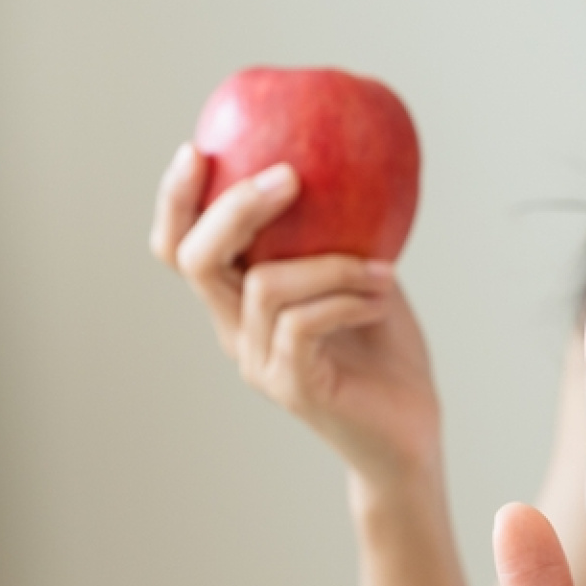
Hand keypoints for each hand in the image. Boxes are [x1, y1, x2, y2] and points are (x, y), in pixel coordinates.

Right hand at [149, 143, 440, 484]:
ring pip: (264, 286)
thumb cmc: (387, 354)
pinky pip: (302, 324)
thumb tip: (348, 158)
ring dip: (330, 263)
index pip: (181, 248)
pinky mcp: (292, 387)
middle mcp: (236, 331)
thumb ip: (342, 228)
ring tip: (382, 269)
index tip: (197, 150)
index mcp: (240, 302)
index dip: (176, 202)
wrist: (409, 435)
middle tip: (289, 177)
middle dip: (236, 207)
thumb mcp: (362, 275)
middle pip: (196, 259)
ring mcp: (259, 362)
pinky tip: (381, 295)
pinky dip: (345, 299)